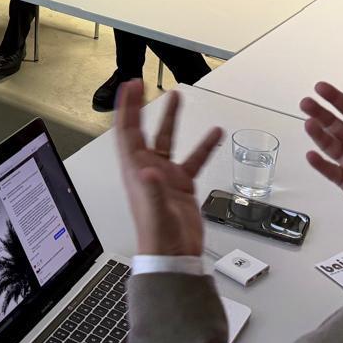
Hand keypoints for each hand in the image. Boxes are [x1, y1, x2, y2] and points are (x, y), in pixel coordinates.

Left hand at [116, 80, 223, 256]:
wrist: (175, 258)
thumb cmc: (159, 237)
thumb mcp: (155, 211)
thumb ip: (153, 191)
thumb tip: (150, 171)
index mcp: (136, 170)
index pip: (127, 131)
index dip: (127, 107)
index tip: (131, 86)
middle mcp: (147, 169)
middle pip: (142, 129)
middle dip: (141, 106)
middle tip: (143, 84)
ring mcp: (165, 176)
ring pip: (167, 140)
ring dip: (171, 119)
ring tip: (178, 96)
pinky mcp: (182, 185)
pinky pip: (193, 159)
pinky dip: (203, 146)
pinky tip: (215, 133)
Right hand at [301, 82, 342, 235]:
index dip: (335, 98)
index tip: (319, 87)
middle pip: (334, 124)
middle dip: (319, 112)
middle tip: (305, 102)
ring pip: (330, 145)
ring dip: (318, 134)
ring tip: (309, 124)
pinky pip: (331, 172)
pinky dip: (320, 164)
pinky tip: (311, 155)